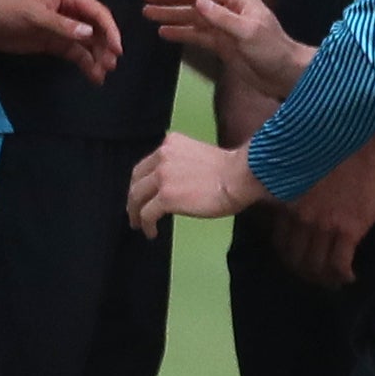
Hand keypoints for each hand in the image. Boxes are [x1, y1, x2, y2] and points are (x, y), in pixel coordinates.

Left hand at [0, 0, 122, 86]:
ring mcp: (64, 28)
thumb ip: (62, 26)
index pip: (98, 13)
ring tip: (101, 76)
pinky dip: (85, 64)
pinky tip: (92, 76)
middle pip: (96, 30)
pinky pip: (75, 53)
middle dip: (105, 47)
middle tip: (109, 66)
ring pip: (88, 44)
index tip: (117, 50)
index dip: (110, 31)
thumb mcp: (35, 16)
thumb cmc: (8, 9)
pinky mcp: (55, 43)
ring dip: (96, 58)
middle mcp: (71, 11)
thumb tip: (89, 33)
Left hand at [126, 130, 264, 235]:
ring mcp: (162, 176)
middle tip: (134, 211)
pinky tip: (152, 232)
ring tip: (138, 224)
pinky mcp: (165, 197)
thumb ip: (184, 163)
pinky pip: (147, 214)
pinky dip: (146, 225)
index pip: (147, 163)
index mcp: (171, 143)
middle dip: (134, 198)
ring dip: (135, 213)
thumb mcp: (201, 155)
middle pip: (137, 180)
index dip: (142, 181)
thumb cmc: (233, 170)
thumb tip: (180, 183)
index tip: (143, 192)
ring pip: (136, 197)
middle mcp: (162, 156)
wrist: (240, 176)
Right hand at [141, 0, 304, 102]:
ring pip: (193, 19)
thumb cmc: (273, 51)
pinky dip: (181, 33)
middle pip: (195, 1)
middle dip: (170, 0)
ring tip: (148, 14)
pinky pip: (198, 36)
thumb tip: (199, 2)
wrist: (286, 75)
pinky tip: (164, 33)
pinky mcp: (223, 45)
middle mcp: (229, 10)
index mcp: (238, 0)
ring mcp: (225, 28)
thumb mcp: (248, 33)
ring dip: (172, 16)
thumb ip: (223, 18)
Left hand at [272, 132, 374, 288]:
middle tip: (316, 275)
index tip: (298, 260)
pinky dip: (343, 276)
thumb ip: (290, 187)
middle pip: (296, 259)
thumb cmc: (338, 145)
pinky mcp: (348, 230)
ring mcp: (324, 226)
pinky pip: (339, 265)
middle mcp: (301, 217)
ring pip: (316, 266)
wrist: (371, 142)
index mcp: (287, 200)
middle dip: (305, 272)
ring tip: (332, 280)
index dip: (288, 257)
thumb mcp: (300, 165)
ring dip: (323, 278)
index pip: (279, 242)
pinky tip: (349, 276)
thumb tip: (286, 204)